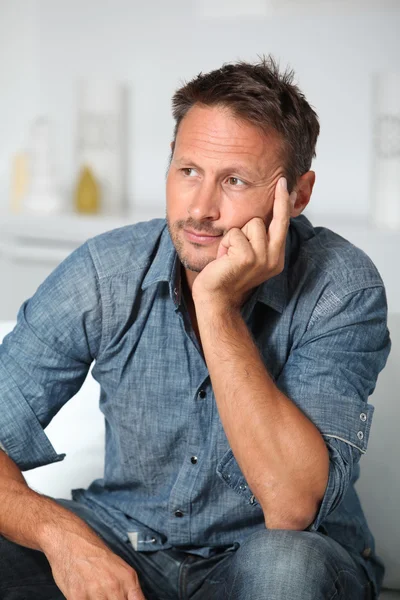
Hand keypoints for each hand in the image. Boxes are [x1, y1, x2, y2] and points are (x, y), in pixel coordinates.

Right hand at [46, 532, 146, 598]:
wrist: (71, 541)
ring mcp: (96, 592)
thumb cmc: (95, 554)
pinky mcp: (77, 597)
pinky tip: (85, 595)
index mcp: (128, 579)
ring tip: (94, 594)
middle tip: (107, 596)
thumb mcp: (119, 568)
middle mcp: (114, 586)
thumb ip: (128, 589)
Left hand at [192, 177, 295, 309]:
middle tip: (255, 216)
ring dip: (234, 236)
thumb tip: (263, 215)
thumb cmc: (226, 275)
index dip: (283, 202)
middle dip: (256, 217)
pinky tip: (223, 259)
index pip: (282, 223)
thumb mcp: (247, 255)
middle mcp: (274, 258)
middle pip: (267, 219)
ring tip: (229, 254)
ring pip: (249, 223)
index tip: (283, 182)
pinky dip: (225, 243)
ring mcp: (262, 258)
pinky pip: (234, 233)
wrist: (215, 298)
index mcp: (276, 257)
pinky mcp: (248, 257)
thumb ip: (258, 239)